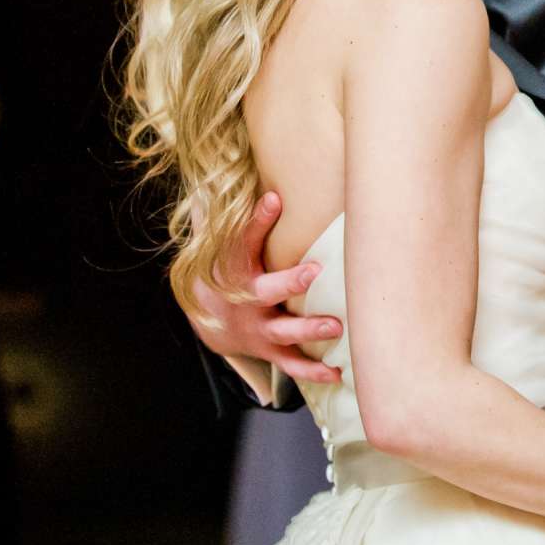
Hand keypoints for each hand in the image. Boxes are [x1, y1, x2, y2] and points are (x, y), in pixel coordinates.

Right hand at [180, 190, 342, 387]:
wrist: (207, 320)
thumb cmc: (226, 270)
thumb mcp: (222, 241)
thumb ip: (238, 213)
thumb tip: (241, 171)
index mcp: (232, 269)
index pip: (243, 240)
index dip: (257, 220)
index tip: (274, 199)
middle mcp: (244, 300)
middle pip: (265, 291)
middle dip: (289, 282)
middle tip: (314, 271)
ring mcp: (256, 328)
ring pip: (282, 331)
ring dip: (309, 330)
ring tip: (335, 327)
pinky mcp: (267, 349)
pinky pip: (290, 363)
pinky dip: (312, 370)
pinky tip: (336, 373)